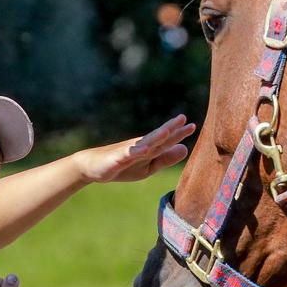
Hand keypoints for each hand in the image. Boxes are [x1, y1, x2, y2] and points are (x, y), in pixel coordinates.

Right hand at [74, 115, 195, 182]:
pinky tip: (145, 149)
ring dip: (156, 136)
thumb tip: (185, 149)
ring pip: (144, 143)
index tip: (193, 126)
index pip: (166, 140)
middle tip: (183, 118)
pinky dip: (137, 152)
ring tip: (168, 130)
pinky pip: (128, 154)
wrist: (93, 167)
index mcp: (149, 148)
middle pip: (157, 137)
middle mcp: (140, 145)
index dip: (179, 133)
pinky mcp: (118, 158)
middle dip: (170, 128)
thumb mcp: (148, 167)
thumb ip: (165, 158)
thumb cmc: (122, 166)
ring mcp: (129, 151)